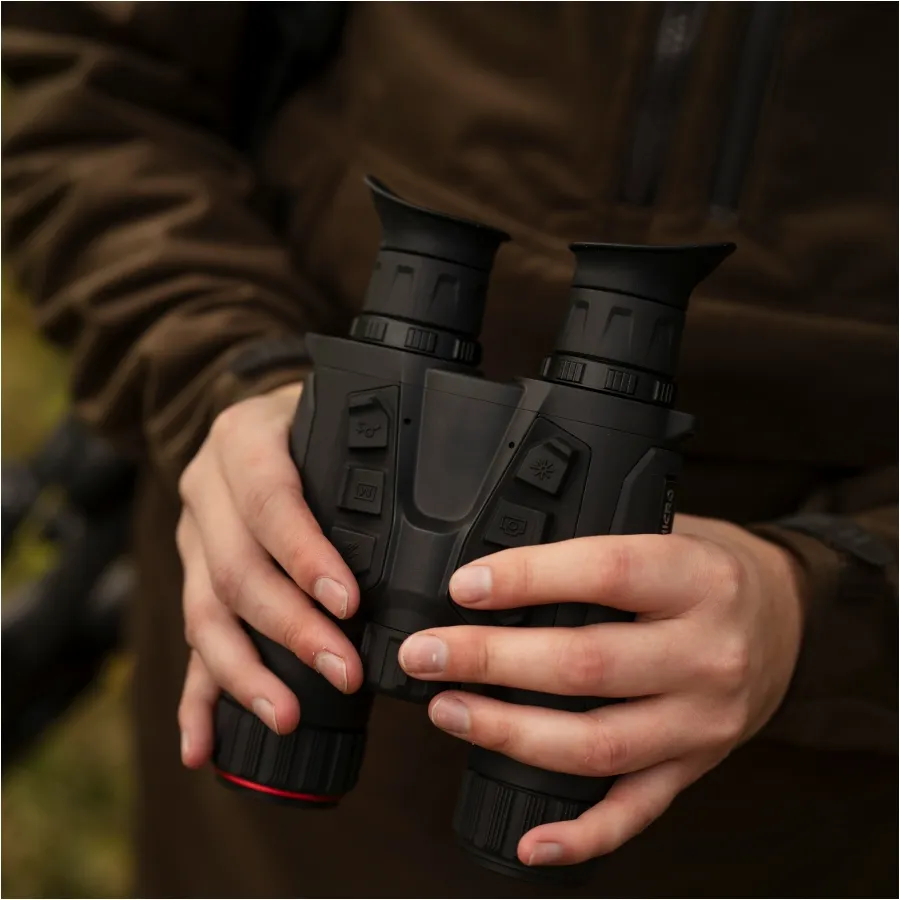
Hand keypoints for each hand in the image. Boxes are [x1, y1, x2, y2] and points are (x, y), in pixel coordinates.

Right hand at [176, 383, 363, 767]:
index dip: (304, 555)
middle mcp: (205, 493)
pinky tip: (202, 746)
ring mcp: (191, 542)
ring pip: (205, 615)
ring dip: (246, 674)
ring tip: (287, 716)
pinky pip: (189, 642)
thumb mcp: (331, 412)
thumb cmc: (309, 420)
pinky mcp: (191, 581)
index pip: (269, 502)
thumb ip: (365, 453)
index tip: (348, 602)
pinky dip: (196, 698)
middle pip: (236, 570)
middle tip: (343, 671)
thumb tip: (445, 512)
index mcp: (240, 442)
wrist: (250, 418)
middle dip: (291, 628)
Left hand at [398, 515, 804, 867]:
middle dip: (491, 661)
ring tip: (446, 711)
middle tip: (425, 654)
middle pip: (587, 665)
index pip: (606, 575)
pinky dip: (582, 834)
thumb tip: (494, 568)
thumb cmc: (710, 569)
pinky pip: (637, 811)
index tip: (464, 586)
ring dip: (510, 734)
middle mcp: (707, 654)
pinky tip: (529, 839)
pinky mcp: (695, 765)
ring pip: (598, 743)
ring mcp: (703, 721)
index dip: (529, 579)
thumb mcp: (670, 532)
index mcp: (698, 580)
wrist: (789, 614)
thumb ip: (600, 547)